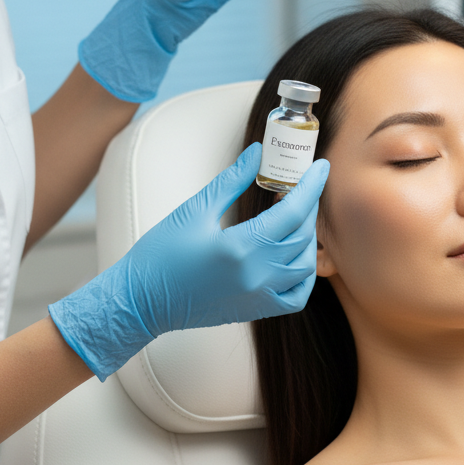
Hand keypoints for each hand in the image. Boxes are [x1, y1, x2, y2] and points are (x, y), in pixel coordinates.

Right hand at [48, 144, 328, 379]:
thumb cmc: (162, 254)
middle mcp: (256, 275)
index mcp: (241, 247)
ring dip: (308, 237)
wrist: (142, 301)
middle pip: (302, 236)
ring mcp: (259, 298)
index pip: (293, 212)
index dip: (311, 186)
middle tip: (302, 185)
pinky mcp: (255, 311)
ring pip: (305, 265)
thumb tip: (257, 153)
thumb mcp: (195, 209)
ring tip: (296, 216)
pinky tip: (295, 254)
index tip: (320, 167)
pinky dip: (304, 274)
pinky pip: (296, 296)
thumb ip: (232, 181)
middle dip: (308, 206)